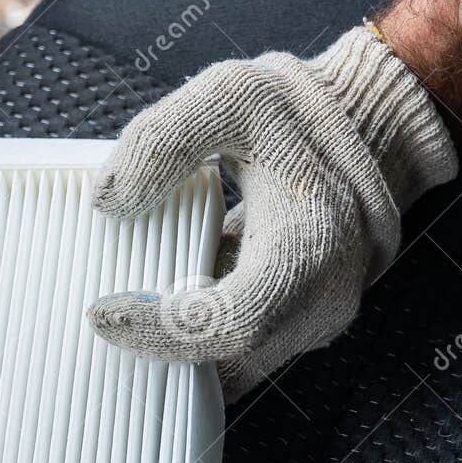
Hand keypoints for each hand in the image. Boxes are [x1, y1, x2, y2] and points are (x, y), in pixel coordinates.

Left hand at [85, 27, 457, 397]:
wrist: (364, 126)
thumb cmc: (296, 111)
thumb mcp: (229, 95)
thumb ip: (162, 141)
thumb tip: (105, 200)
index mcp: (309, 248)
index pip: (232, 323)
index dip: (162, 331)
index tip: (101, 315)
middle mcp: (321, 299)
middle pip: (230, 364)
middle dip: (158, 356)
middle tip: (97, 327)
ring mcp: (313, 317)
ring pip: (235, 368)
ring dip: (173, 355)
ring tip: (113, 322)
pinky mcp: (296, 317)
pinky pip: (239, 349)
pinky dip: (192, 341)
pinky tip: (143, 307)